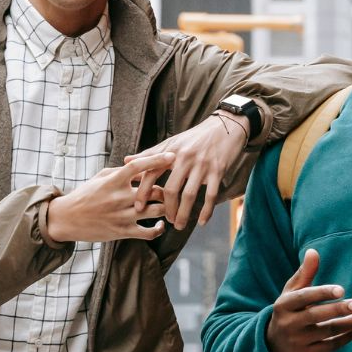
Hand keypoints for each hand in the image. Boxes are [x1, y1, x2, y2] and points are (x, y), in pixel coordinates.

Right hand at [42, 152, 174, 244]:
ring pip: (156, 211)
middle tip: (174, 187)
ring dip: (167, 208)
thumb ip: (122, 172)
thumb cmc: (86, 195)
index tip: (172, 156)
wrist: (67, 218)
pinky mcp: (122, 232)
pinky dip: (159, 229)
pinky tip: (161, 224)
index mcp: (113, 181)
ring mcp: (122, 216)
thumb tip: (144, 166)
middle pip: (155, 191)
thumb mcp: (100, 177)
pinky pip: (148, 233)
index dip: (157, 160)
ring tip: (170, 205)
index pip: (139, 167)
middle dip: (167, 189)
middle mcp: (119, 198)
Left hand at [127, 111, 249, 228]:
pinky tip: (201, 222)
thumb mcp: (172, 142)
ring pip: (190, 195)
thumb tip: (126, 160)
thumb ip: (150, 154)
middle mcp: (185, 159)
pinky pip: (211, 195)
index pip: (152, 173)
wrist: (226, 126)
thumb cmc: (195, 137)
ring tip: (179, 225)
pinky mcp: (218, 170)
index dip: (143, 192)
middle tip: (165, 220)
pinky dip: (206, 211)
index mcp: (171, 152)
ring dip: (183, 213)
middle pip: (171, 189)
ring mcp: (202, 165)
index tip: (138, 208)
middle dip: (167, 208)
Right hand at [265, 250, 351, 351]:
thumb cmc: (290, 311)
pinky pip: (329, 347)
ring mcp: (296, 341)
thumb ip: (305, 273)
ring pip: (325, 332)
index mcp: (284, 305)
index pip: (303, 297)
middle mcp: (288, 323)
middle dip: (338, 310)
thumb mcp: (292, 293)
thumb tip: (313, 251)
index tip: (341, 289)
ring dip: (346, 324)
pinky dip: (344, 338)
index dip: (322, 293)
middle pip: (315, 315)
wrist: (275, 345)